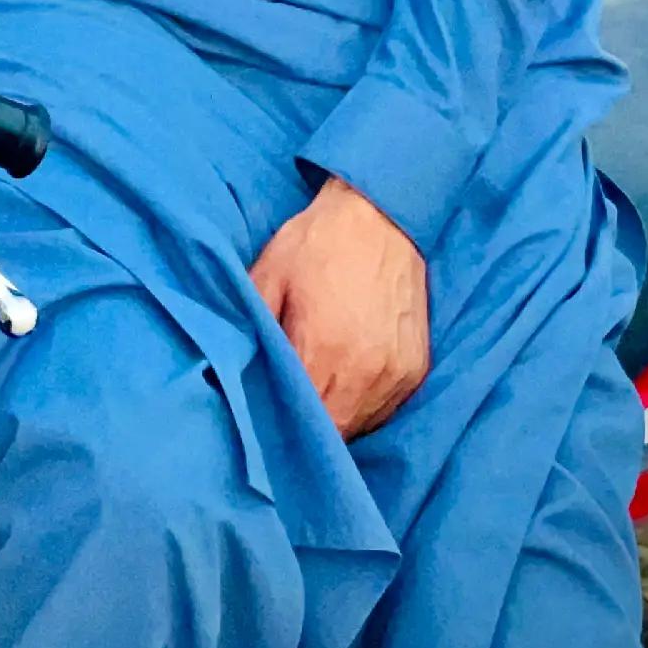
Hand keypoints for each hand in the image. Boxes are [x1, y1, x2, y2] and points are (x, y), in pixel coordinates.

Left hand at [249, 176, 429, 439]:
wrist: (380, 214)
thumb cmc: (316, 243)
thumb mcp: (267, 276)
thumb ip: (251, 332)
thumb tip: (230, 375)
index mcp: (325, 351)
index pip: (304, 424)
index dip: (283, 429)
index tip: (266, 422)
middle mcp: (367, 373)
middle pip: (335, 434)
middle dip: (309, 430)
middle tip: (286, 413)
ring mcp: (397, 375)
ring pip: (362, 426)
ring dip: (338, 420)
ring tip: (315, 396)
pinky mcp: (417, 370)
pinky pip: (385, 408)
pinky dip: (363, 405)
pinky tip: (343, 383)